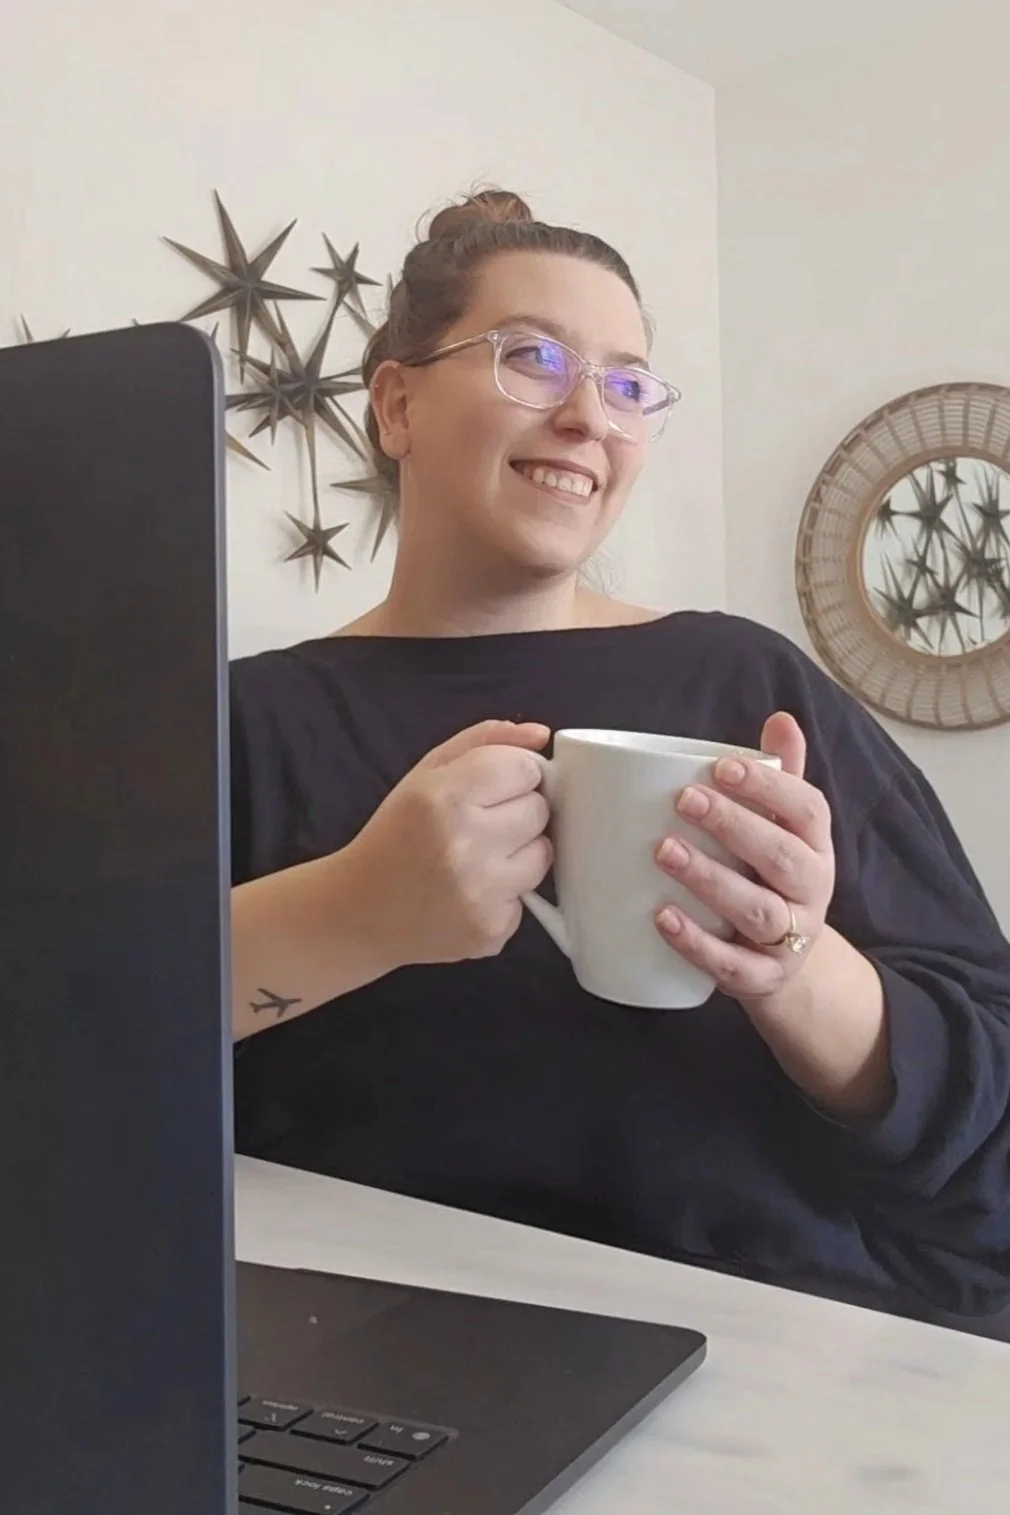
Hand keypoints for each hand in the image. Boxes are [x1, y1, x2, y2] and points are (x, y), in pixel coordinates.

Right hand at [346, 720, 552, 969]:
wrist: (360, 911)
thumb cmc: (396, 834)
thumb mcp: (427, 772)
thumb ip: (486, 741)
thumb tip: (541, 736)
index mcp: (444, 797)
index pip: (526, 769)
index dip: (512, 775)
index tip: (491, 788)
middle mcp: (464, 846)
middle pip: (540, 810)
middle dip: (517, 812)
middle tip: (480, 825)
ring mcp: (480, 894)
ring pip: (544, 854)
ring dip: (520, 853)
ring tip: (479, 857)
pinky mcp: (492, 930)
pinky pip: (529, 898)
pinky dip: (507, 892)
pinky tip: (473, 890)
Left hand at [654, 712, 835, 1001]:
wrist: (786, 964)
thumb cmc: (771, 876)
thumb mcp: (782, 828)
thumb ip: (779, 776)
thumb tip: (781, 717)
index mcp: (816, 845)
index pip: (807, 809)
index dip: (768, 786)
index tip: (721, 766)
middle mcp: (811, 889)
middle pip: (782, 857)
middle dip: (734, 826)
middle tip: (684, 799)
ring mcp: (791, 938)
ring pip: (757, 909)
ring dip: (710, 879)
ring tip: (664, 851)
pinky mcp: (763, 977)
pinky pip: (734, 965)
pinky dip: (698, 943)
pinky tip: (663, 918)